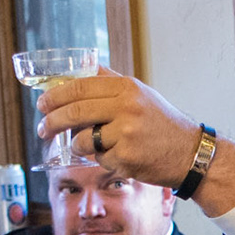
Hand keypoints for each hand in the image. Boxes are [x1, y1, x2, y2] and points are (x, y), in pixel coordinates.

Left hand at [36, 69, 203, 186]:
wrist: (190, 154)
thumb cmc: (163, 125)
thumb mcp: (141, 94)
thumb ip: (109, 83)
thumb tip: (76, 73)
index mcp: (127, 87)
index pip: (79, 86)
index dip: (55, 95)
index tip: (43, 104)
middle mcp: (126, 107)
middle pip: (74, 112)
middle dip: (52, 122)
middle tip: (43, 128)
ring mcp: (126, 133)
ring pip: (82, 140)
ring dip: (79, 146)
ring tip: (91, 146)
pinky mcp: (126, 158)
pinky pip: (98, 159)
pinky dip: (102, 160)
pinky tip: (120, 157)